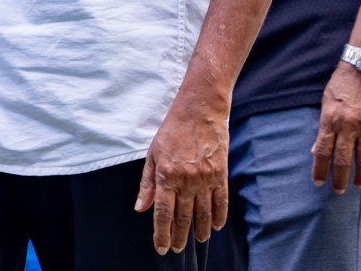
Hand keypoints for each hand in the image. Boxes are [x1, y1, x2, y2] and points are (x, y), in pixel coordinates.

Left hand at [135, 94, 228, 254]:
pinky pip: (220, 201)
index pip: (163, 213)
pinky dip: (218, 216)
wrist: (199, 110)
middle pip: (183, 217)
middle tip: (177, 248)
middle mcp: (186, 180)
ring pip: (202, 214)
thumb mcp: (153, 154)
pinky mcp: (220, 174)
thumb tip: (140, 208)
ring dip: (199, 231)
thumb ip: (147, 183)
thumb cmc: (172, 131)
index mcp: (166, 175)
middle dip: (179, 237)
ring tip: (196, 241)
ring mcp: (205, 179)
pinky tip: (214, 227)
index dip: (161, 233)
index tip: (161, 247)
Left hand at [312, 61, 360, 191]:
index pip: (322, 151)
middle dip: (339, 178)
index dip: (320, 169)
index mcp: (329, 119)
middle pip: (342, 160)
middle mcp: (347, 126)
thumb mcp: (327, 100)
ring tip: (358, 185)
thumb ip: (325, 124)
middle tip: (338, 191)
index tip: (318, 182)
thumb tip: (317, 147)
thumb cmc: (345, 80)